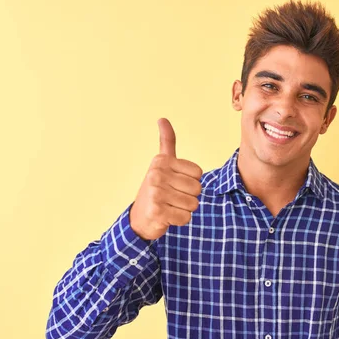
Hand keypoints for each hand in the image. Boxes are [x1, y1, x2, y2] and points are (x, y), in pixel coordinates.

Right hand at [130, 118, 202, 239]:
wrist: (140, 217)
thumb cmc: (157, 189)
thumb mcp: (162, 163)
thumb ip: (166, 142)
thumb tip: (162, 118)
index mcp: (161, 161)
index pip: (198, 173)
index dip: (191, 182)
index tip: (175, 183)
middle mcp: (156, 174)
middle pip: (197, 189)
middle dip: (190, 197)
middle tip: (173, 197)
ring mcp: (155, 193)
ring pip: (193, 204)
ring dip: (185, 209)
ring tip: (170, 206)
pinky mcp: (157, 211)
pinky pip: (186, 217)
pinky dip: (180, 220)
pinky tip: (168, 216)